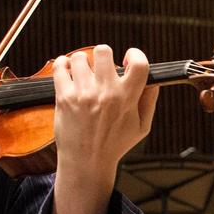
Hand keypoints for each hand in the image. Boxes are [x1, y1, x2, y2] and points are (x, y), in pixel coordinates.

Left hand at [51, 44, 158, 182]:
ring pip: (80, 57)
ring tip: (83, 71)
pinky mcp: (64, 98)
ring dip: (82, 61)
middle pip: (103, 51)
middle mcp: (105, 93)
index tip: (127, 59)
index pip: (139, 63)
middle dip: (103, 55)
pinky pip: (60, 67)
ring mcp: (83, 94)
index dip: (135, 54)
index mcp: (127, 98)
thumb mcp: (142, 127)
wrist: (87, 163)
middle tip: (101, 66)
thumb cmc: (115, 145)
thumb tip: (153, 79)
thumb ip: (150, 101)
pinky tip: (67, 69)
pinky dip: (63, 64)